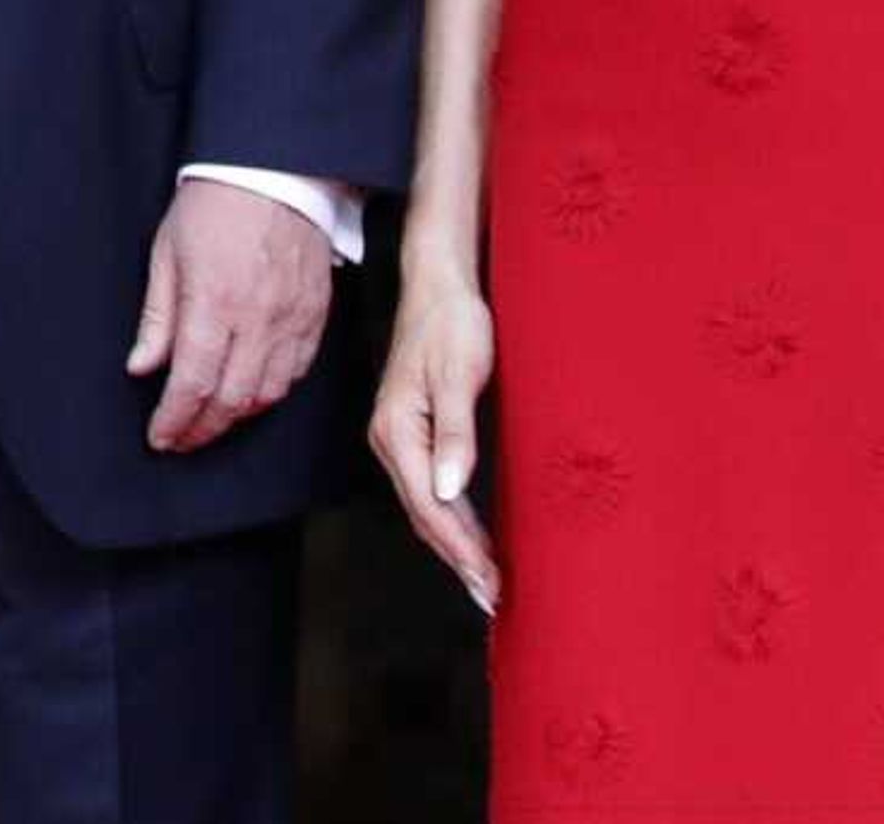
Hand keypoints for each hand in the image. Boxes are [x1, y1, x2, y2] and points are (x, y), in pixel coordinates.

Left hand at [127, 178, 333, 454]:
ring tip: (210, 421)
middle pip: (231, 400)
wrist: (275, 170)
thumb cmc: (214, 205)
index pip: (192, 384)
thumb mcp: (167, 254)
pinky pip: (297, 372)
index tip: (160, 437)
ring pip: (267, 394)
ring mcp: (292, 320)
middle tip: (181, 439)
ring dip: (236, 417)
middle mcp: (257, 320)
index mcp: (213, 303)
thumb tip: (141, 366)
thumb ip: (157, 318)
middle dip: (202, 430)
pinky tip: (251, 394)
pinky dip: (272, 393)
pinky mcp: (316, 316)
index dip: (175, 420)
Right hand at [368, 260, 500, 613]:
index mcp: (396, 430)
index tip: (488, 582)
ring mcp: (399, 438)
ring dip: (455, 545)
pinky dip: (452, 520)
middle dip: (457, 558)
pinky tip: (473, 538)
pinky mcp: (413, 433)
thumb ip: (455, 433)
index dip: (460, 549)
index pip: (430, 505)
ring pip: (426, 506)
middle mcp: (390, 440)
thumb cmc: (452, 323)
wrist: (439, 285)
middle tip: (493, 599)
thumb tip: (450, 491)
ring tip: (487, 581)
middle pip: (423, 514)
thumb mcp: (460, 374)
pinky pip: (430, 489)